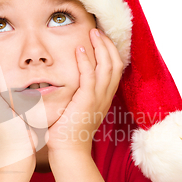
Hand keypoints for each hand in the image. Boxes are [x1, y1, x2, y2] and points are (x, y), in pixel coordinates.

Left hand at [46, 28, 123, 154]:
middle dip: (108, 45)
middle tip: (97, 31)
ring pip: (107, 67)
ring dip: (101, 48)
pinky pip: (90, 77)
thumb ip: (77, 94)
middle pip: (116, 64)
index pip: (115, 70)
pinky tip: (80, 50)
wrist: (68, 150)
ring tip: (93, 34)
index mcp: (104, 98)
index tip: (101, 40)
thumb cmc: (67, 132)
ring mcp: (98, 99)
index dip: (111, 52)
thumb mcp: (76, 109)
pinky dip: (86, 61)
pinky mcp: (87, 101)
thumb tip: (65, 82)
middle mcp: (105, 97)